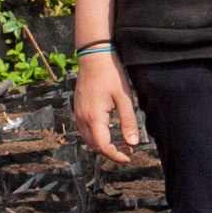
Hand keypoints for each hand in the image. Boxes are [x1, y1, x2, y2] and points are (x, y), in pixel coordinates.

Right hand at [71, 45, 145, 162]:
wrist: (93, 55)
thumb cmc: (111, 74)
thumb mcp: (124, 98)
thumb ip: (128, 121)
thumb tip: (133, 142)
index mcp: (94, 117)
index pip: (102, 146)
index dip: (116, 155)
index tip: (129, 156)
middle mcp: (82, 117)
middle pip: (94, 145)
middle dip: (111, 152)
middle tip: (129, 150)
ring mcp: (78, 113)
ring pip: (88, 139)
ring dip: (103, 144)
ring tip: (121, 142)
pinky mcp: (78, 108)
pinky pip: (85, 129)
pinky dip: (96, 136)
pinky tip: (109, 130)